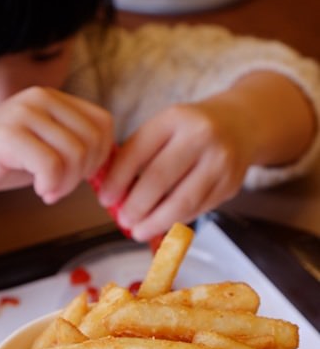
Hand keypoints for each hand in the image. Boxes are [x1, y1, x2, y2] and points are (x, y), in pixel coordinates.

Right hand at [0, 86, 113, 203]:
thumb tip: (114, 164)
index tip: (82, 176)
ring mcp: (23, 113)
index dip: (102, 156)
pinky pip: (51, 165)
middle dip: (84, 173)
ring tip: (50, 191)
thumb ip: (76, 148)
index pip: (103, 123)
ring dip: (68, 183)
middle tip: (62, 188)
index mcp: (53, 99)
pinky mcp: (8, 134)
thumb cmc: (0, 161)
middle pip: (93, 139)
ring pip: (75, 153)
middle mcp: (40, 98)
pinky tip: (40, 191)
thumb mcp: (46, 149)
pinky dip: (52, 185)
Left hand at [98, 101, 254, 240]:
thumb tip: (113, 195)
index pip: (138, 151)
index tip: (105, 198)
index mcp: (175, 118)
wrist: (242, 124)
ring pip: (182, 201)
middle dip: (136, 206)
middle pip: (159, 179)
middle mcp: (200, 136)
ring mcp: (220, 161)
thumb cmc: (191, 130)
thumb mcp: (164, 128)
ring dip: (155, 222)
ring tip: (139, 230)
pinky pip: (198, 209)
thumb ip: (138, 155)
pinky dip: (176, 220)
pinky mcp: (231, 184)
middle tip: (123, 220)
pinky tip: (164, 224)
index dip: (117, 180)